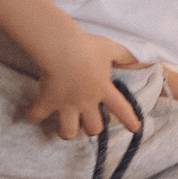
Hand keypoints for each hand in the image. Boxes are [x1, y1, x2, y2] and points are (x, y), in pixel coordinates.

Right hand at [27, 34, 144, 138]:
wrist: (62, 49)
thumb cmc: (87, 47)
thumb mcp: (111, 48)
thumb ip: (126, 56)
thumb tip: (145, 59)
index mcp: (103, 89)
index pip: (122, 108)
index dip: (129, 120)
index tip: (135, 129)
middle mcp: (86, 102)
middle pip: (93, 128)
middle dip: (91, 129)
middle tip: (86, 122)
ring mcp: (67, 105)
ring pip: (68, 132)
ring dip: (66, 132)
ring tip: (63, 127)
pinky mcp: (48, 102)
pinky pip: (38, 115)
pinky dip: (34, 115)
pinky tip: (32, 112)